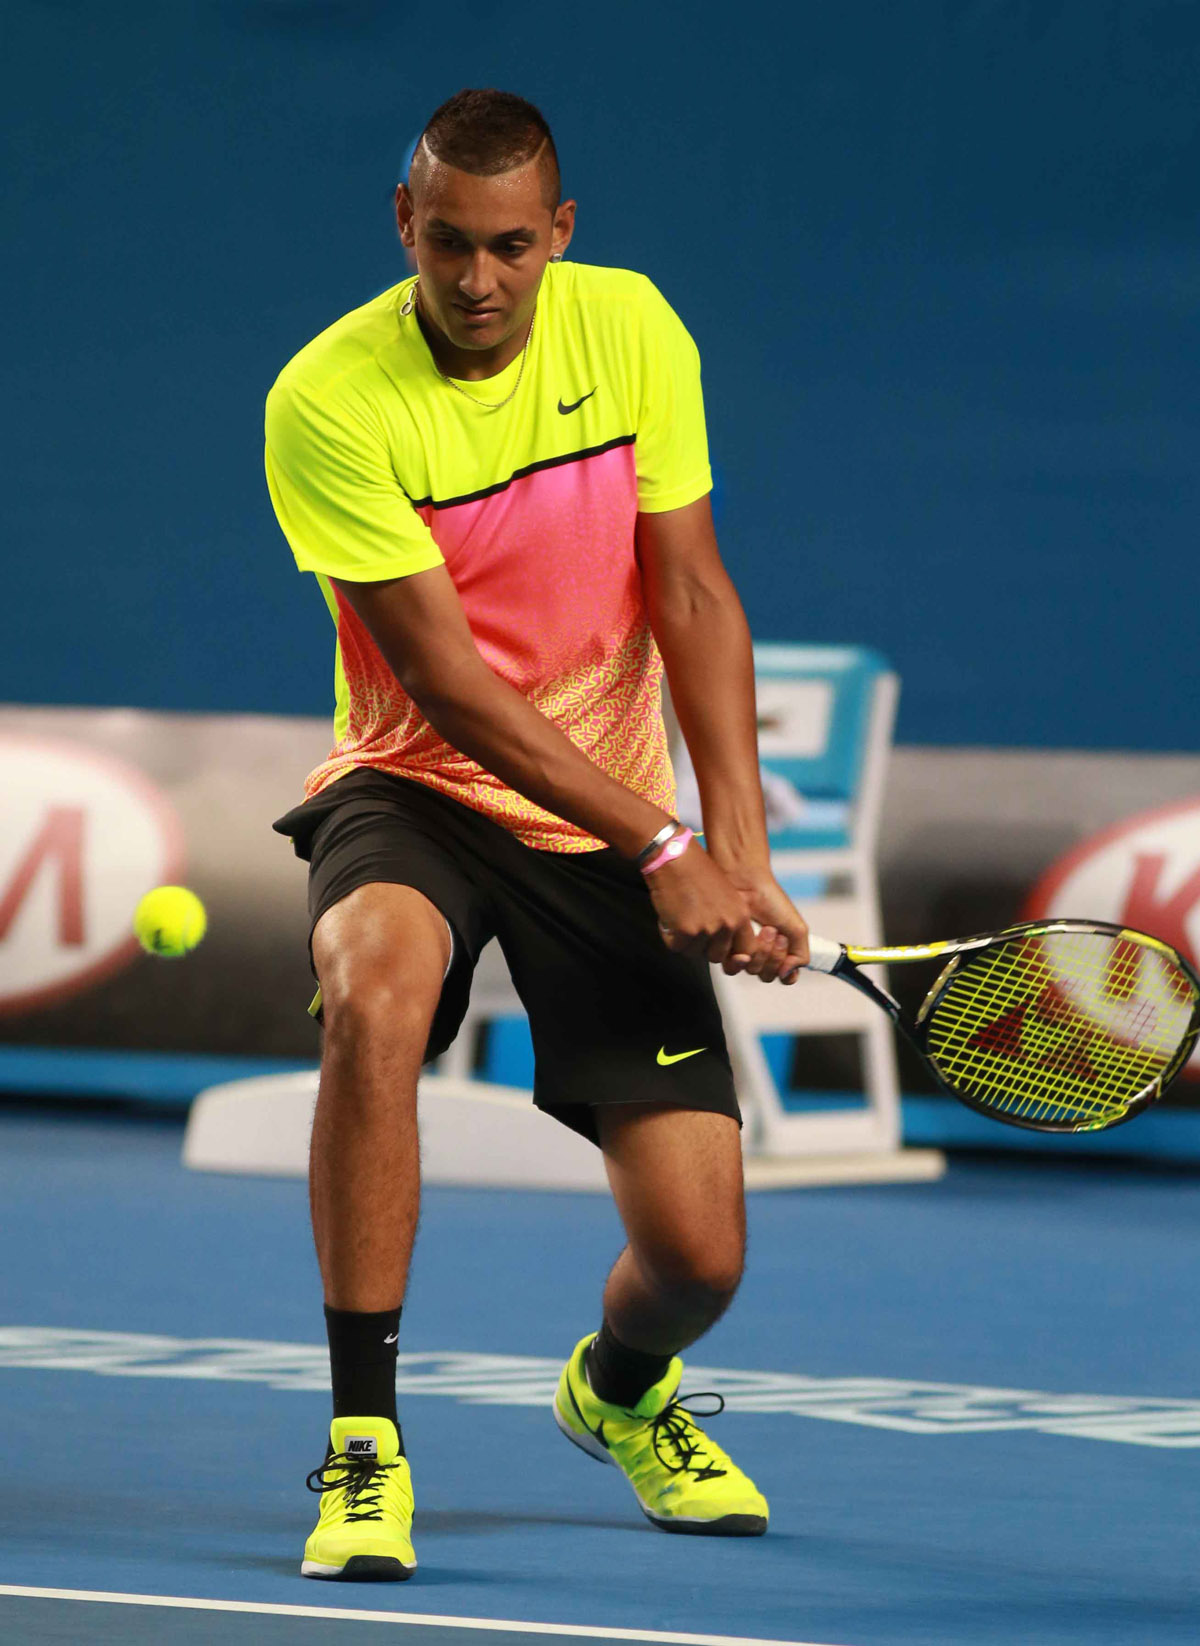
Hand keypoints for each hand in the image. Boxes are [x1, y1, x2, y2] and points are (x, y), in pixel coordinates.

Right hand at [645, 838, 777, 972]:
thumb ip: (728, 921)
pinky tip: (668, 916)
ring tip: (679, 917)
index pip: (746, 951)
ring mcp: (707, 929)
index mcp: (741, 915)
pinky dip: (668, 935)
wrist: (675, 857)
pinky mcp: (686, 932)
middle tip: (691, 927)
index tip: (717, 946)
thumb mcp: (725, 896)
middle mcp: (728, 925)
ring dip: (684, 941)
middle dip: (702, 947)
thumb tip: (724, 951)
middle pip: (716, 956)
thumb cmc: (696, 871)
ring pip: (694, 953)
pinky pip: (675, 946)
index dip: (731, 953)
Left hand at [716, 866, 808, 983]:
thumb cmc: (773, 902)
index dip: (788, 969)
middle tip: (775, 932)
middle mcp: (760, 957)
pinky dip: (744, 951)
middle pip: (768, 975)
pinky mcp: (725, 950)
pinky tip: (749, 932)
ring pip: (752, 971)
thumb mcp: (797, 929)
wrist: (747, 884)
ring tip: (765, 929)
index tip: (787, 946)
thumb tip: (787, 975)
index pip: (785, 978)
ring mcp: (742, 954)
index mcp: (780, 955)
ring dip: (762, 952)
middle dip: (774, 955)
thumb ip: (801, 956)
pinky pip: (735, 966)